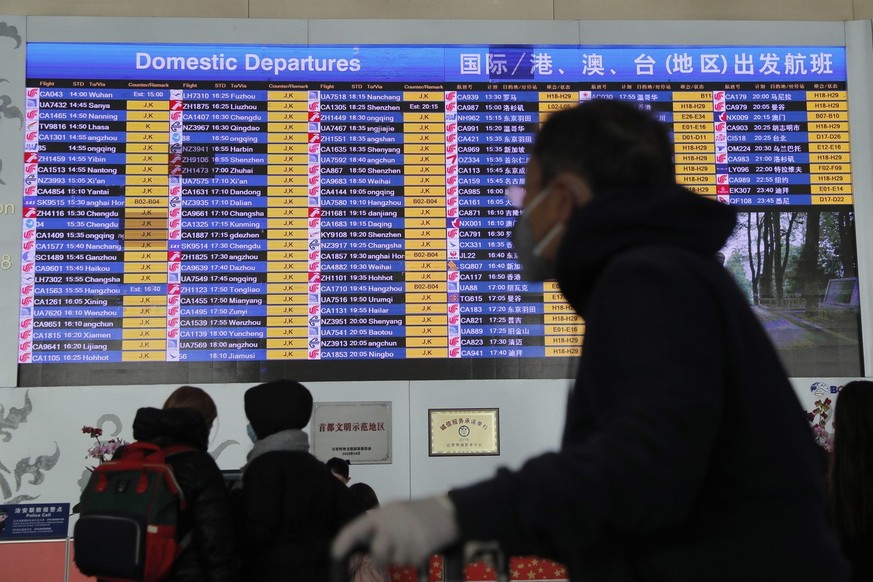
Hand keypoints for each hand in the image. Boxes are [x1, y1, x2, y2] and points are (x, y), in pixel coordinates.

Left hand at [332, 495, 459, 566]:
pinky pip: (410, 562)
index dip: (342, 542)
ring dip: (400, 557)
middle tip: (389, 552)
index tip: (335, 554)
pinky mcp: (418, 551)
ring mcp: (404, 540)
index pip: (354, 529)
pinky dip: (414, 558)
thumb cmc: (417, 511)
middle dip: (382, 558)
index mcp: (380, 515)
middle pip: (377, 554)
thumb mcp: (394, 511)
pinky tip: (421, 544)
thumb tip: (361, 542)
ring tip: (411, 541)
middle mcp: (389, 527)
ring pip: (394, 560)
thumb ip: (378, 525)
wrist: (446, 512)